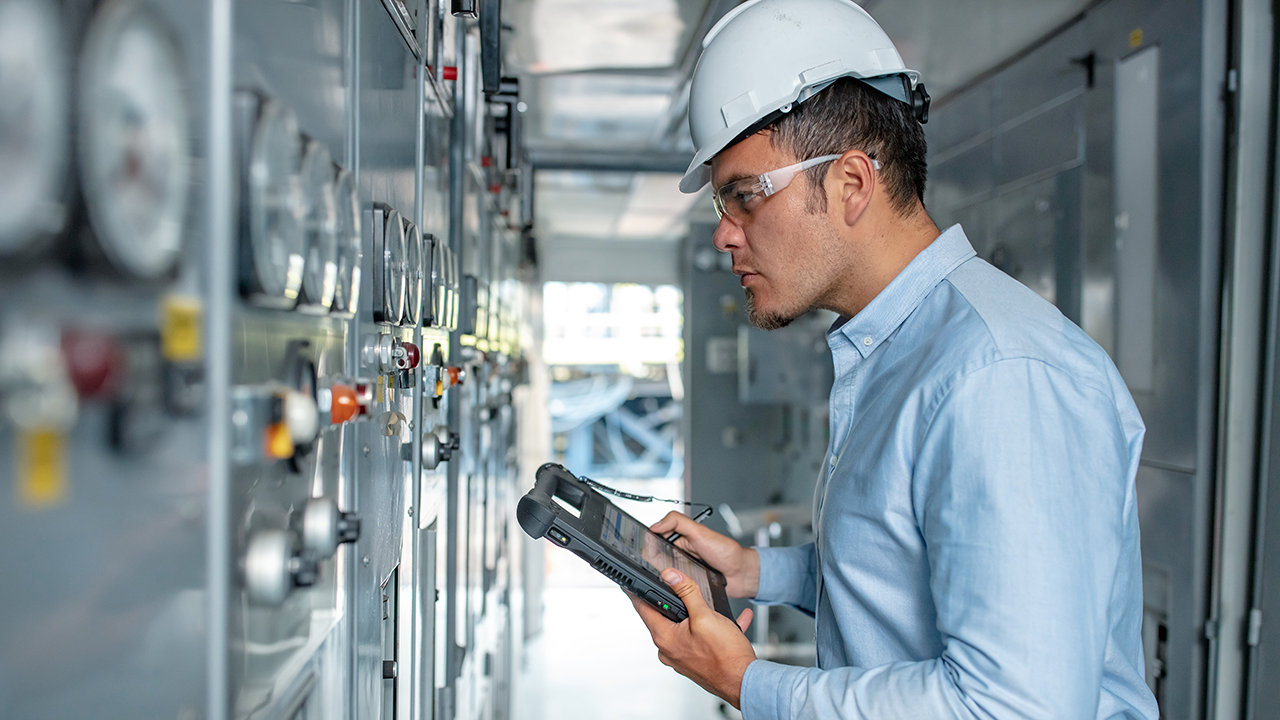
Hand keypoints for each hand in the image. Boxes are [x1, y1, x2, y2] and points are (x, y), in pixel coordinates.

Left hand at [631, 568, 757, 708]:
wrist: (744, 682)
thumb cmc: (725, 656)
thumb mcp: (705, 615)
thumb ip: (686, 592)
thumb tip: (670, 576)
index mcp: (665, 637)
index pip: (643, 609)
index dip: (637, 592)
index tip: (631, 584)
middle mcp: (669, 650)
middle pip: (664, 617)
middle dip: (674, 602)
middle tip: (681, 588)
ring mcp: (682, 657)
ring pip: (684, 627)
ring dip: (698, 615)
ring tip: (712, 608)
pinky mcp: (696, 661)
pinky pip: (701, 639)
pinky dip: (712, 629)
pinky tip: (729, 623)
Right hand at [651, 511, 759, 597]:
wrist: (742, 574)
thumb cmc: (726, 552)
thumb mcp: (700, 532)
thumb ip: (678, 523)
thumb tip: (656, 524)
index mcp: (680, 538)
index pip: (656, 538)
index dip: (647, 542)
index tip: (642, 546)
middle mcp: (679, 554)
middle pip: (655, 559)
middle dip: (651, 563)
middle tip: (650, 565)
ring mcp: (682, 571)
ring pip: (663, 575)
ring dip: (663, 577)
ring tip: (664, 578)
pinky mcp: (687, 586)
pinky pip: (674, 589)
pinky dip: (672, 589)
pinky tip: (673, 589)